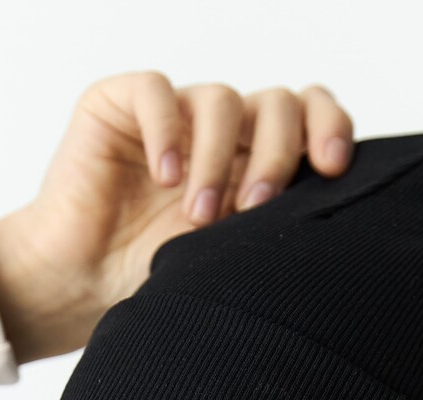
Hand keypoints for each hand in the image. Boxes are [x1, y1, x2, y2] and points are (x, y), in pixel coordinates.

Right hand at [0, 71, 353, 363]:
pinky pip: (155, 90)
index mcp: (256, 158)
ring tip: (199, 217)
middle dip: (277, 152)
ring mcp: (172, 114)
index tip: (333, 168)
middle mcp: (221, 131)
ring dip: (217, 159)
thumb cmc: (154, 277)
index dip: (329, 127)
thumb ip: (277, 229)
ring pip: (220, 99)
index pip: (310, 115)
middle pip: (276, 103)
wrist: (82, 286)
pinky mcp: (117, 105)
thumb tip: (340, 227)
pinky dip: (166, 128)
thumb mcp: (233, 259)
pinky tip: (165, 174)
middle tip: (255, 205)